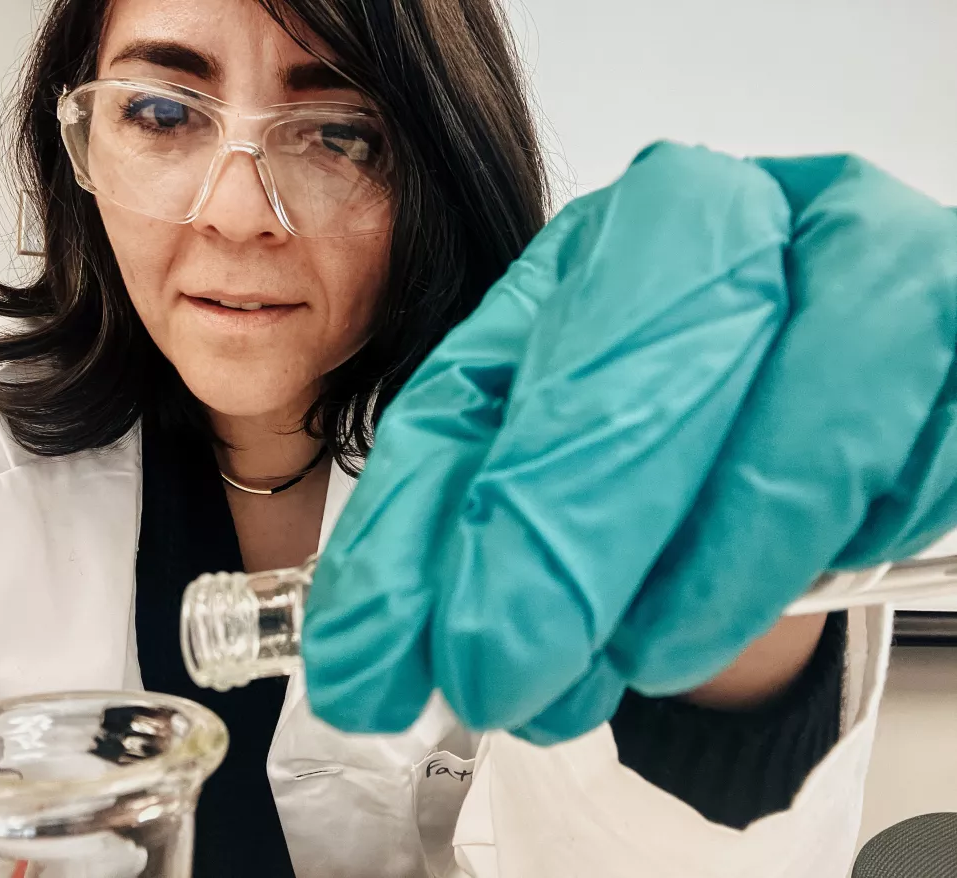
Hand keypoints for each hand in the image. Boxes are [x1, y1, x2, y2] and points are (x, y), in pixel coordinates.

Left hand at [302, 142, 956, 742]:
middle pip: (632, 368)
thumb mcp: (556, 438)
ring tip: (639, 656)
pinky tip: (785, 572)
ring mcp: (856, 259)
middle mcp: (730, 221)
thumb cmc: (689, 401)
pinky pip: (910, 456)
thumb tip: (375, 652)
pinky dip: (830, 544)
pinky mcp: (954, 319)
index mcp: (603, 241)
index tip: (371, 662)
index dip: (419, 530)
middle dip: (552, 545)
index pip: (488, 379)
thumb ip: (467, 525)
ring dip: (702, 573)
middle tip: (495, 676)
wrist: (836, 357)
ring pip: (790, 417)